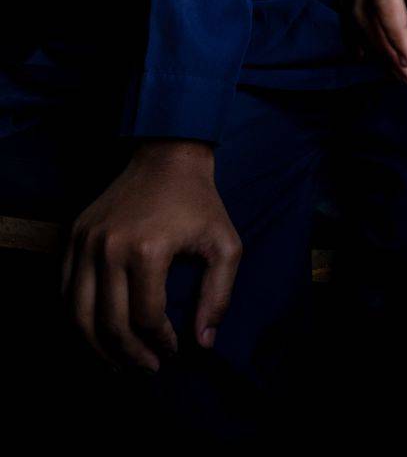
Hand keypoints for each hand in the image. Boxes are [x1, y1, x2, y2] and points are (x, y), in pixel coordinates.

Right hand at [60, 140, 241, 373]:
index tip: (173, 351)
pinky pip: (64, 290)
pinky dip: (76, 320)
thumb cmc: (199, 202)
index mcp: (148, 249)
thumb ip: (218, 295)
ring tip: (118, 364)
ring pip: (78, 315)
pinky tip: (97, 334)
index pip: (146, 317)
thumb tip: (203, 342)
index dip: (160, 343)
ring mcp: (86, 241)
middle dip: (129, 355)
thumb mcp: (225, 244)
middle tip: (147, 368)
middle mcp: (109, 247)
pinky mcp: (73, 235)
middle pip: (108, 323)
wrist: (167, 156)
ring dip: (96, 348)